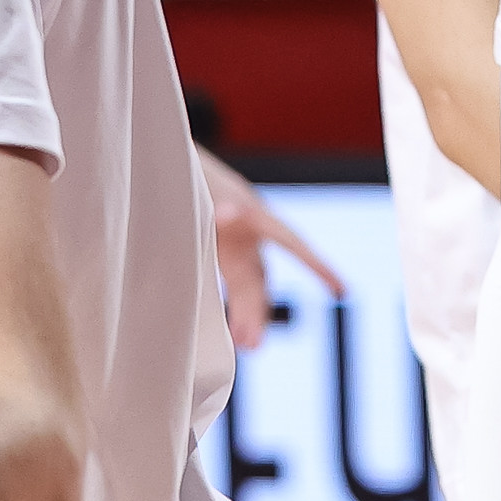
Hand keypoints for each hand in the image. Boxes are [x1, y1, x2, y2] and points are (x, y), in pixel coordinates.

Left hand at [198, 145, 342, 348]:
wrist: (158, 153)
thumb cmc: (182, 166)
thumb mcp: (197, 182)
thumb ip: (215, 199)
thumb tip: (229, 213)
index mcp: (250, 211)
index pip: (291, 241)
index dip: (317, 266)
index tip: (342, 290)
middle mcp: (248, 228)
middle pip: (261, 275)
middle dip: (258, 310)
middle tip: (253, 346)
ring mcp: (233, 238)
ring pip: (249, 282)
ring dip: (247, 313)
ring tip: (246, 347)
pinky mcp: (216, 245)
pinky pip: (232, 278)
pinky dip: (232, 302)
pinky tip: (228, 328)